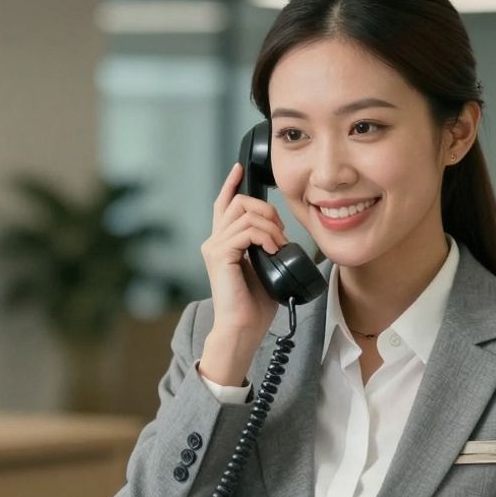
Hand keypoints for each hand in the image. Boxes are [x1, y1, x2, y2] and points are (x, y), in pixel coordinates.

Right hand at [198, 163, 289, 386]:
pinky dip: (265, 236)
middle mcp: (214, 241)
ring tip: (279, 245)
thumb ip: (267, 246)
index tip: (240, 168)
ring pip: (245, 214)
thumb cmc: (255, 305)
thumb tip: (282, 234)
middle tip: (281, 232)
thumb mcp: (267, 267)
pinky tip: (272, 250)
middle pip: (239, 203)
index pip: (224, 205)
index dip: (231, 184)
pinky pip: (245, 230)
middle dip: (267, 210)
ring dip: (270, 226)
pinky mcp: (219, 255)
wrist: (243, 328)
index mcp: (224, 243)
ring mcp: (214, 247)